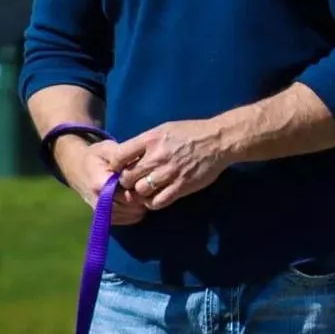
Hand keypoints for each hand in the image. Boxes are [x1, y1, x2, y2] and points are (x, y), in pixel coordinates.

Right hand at [55, 137, 147, 225]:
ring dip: (141, 204)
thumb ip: (123, 157)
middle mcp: (100, 202)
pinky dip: (135, 212)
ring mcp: (101, 212)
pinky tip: (136, 199)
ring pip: (131, 215)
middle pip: (132, 206)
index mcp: (101, 185)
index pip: (129, 194)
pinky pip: (126, 220)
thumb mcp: (108, 149)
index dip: (142, 186)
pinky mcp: (104, 218)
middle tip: (148, 183)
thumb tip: (140, 164)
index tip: (146, 176)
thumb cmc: (95, 156)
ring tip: (142, 190)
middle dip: (144, 196)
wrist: (76, 169)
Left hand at [109, 119, 232, 209]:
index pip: (119, 156)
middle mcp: (158, 156)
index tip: (119, 169)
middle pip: (127, 178)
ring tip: (146, 190)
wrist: (219, 140)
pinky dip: (152, 202)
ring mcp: (169, 172)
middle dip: (126, 183)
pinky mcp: (181, 186)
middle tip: (133, 183)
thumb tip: (122, 159)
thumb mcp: (163, 130)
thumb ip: (143, 144)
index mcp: (151, 139)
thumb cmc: (189, 134)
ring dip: (139, 194)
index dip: (115, 166)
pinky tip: (156, 197)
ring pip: (140, 192)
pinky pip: (156, 202)